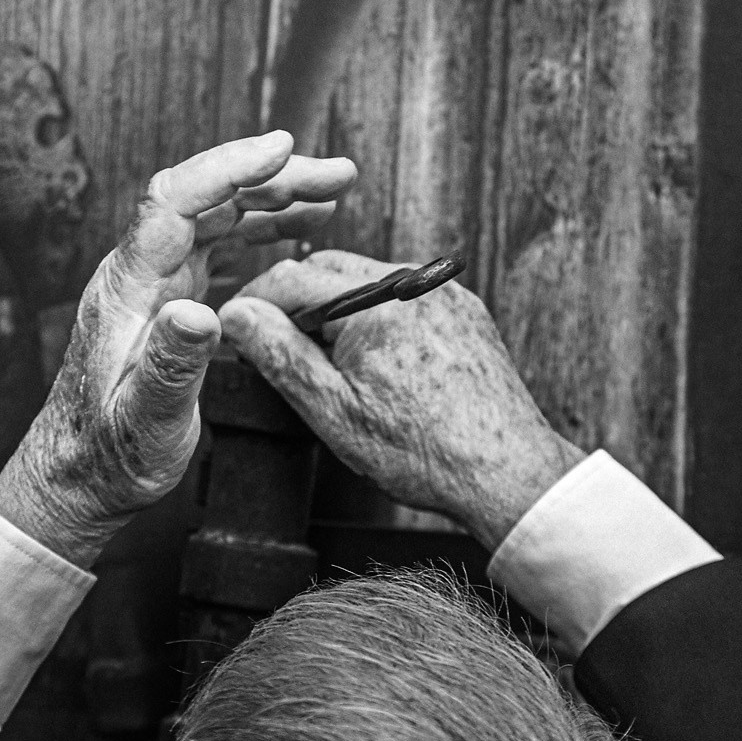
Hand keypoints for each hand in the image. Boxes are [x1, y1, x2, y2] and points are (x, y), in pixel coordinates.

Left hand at [0, 132, 355, 565]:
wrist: (80, 475)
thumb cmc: (109, 453)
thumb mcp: (145, 418)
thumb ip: (170, 364)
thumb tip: (195, 312)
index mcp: (129, 289)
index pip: (177, 201)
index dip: (230, 166)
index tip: (281, 148)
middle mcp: (139, 275)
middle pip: (206, 197)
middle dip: (272, 176)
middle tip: (337, 174)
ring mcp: (153, 284)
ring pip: (216, 217)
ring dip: (272, 198)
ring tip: (331, 193)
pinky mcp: (167, 301)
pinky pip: (217, 247)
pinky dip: (259, 232)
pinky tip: (294, 233)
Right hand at [219, 250, 583, 549]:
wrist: (505, 471)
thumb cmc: (423, 451)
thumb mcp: (332, 410)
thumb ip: (279, 354)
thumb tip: (236, 314)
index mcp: (375, 301)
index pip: (290, 277)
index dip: (253, 303)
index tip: (236, 330)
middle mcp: (412, 282)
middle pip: (329, 270)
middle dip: (296, 304)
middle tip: (279, 352)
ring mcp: (442, 292)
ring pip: (366, 283)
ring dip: (337, 311)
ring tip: (330, 367)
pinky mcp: (463, 310)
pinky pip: (403, 297)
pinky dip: (377, 318)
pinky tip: (377, 366)